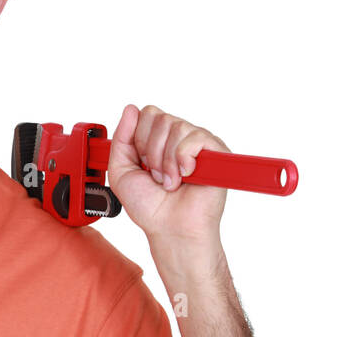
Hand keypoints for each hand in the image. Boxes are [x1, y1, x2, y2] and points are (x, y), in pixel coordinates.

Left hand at [107, 104, 227, 246]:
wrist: (170, 227)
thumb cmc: (149, 206)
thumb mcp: (121, 170)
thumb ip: (121, 139)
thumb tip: (130, 109)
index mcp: (158, 140)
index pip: (147, 114)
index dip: (139, 139)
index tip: (141, 163)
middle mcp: (178, 139)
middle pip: (159, 118)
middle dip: (150, 152)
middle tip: (156, 176)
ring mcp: (198, 144)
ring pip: (176, 127)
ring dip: (166, 161)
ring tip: (170, 181)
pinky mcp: (216, 151)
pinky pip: (194, 138)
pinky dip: (183, 159)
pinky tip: (185, 176)